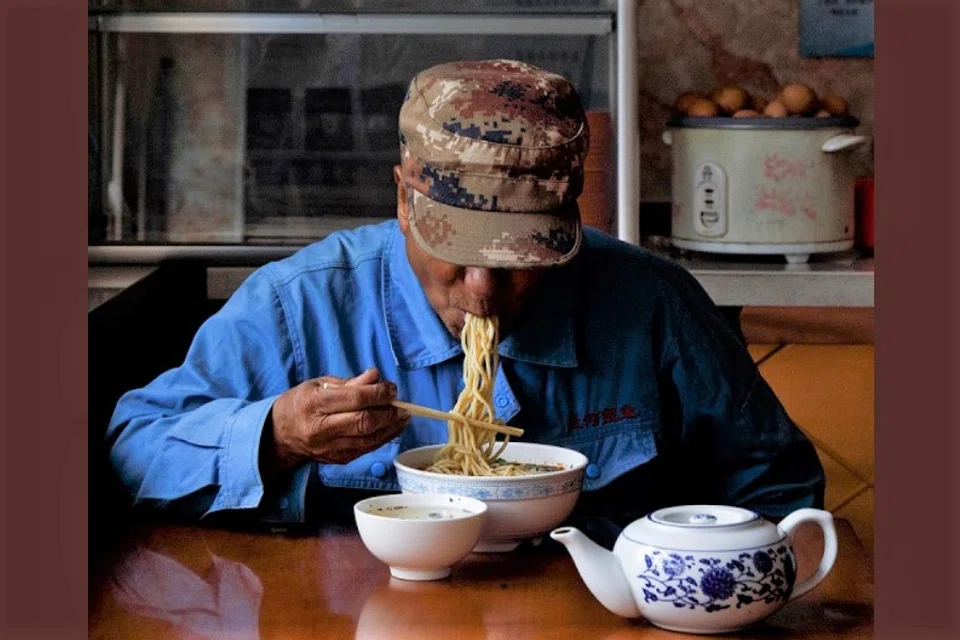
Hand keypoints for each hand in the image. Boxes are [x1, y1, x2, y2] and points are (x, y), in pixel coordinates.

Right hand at [264, 368, 409, 472]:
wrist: (280, 434)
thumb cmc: (301, 403)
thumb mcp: (320, 384)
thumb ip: (350, 382)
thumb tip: (375, 376)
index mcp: (314, 404)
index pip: (354, 399)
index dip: (378, 393)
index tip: (391, 388)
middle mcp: (321, 428)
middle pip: (363, 422)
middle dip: (388, 413)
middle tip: (402, 405)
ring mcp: (329, 447)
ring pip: (368, 439)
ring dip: (391, 428)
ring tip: (403, 417)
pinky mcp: (337, 459)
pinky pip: (366, 449)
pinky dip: (383, 438)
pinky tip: (392, 428)